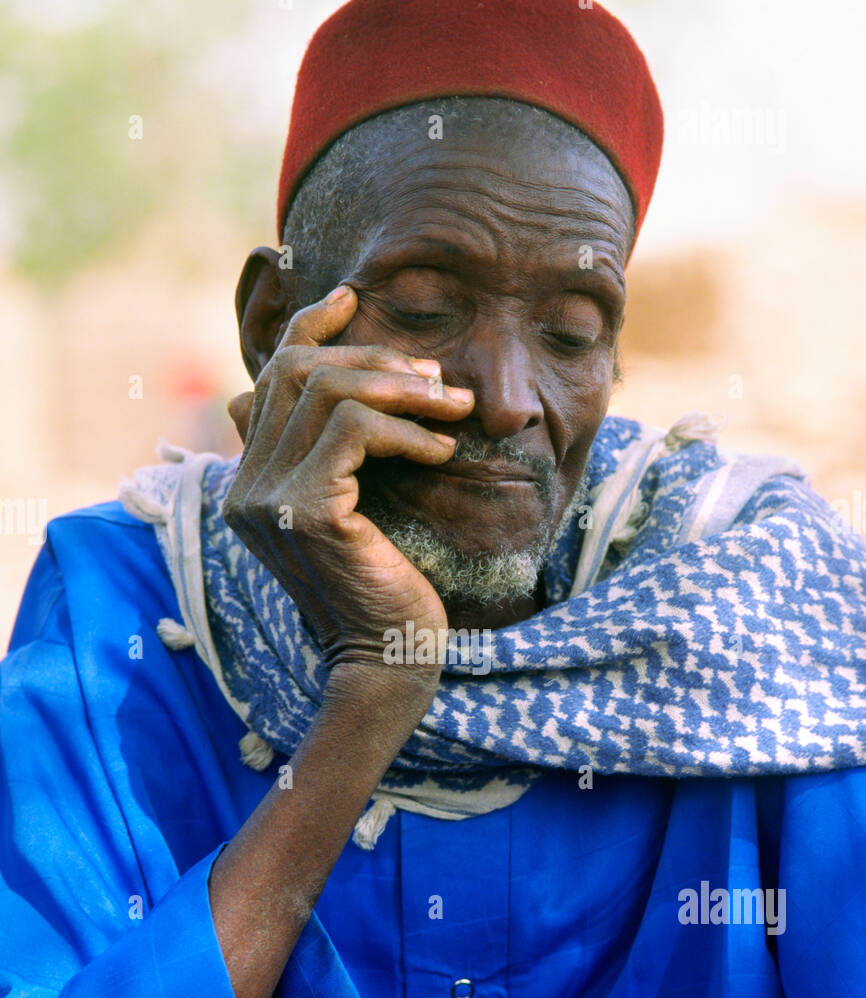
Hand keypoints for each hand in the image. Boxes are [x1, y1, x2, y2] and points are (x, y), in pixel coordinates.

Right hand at [222, 284, 474, 675]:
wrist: (389, 662)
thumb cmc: (387, 589)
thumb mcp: (360, 508)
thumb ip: (340, 455)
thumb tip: (349, 386)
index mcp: (252, 480)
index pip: (269, 377)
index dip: (310, 328)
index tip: (355, 300)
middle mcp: (245, 484)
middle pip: (297, 371)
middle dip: (374, 358)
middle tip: (435, 375)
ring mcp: (267, 497)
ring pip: (326, 390)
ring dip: (401, 388)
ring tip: (451, 406)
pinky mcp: (305, 510)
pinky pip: (355, 431)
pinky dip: (407, 430)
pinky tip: (442, 451)